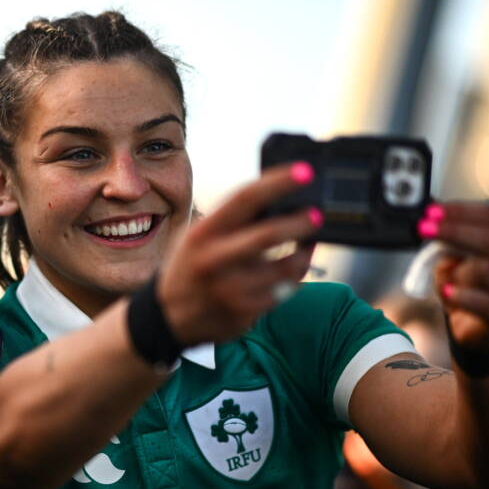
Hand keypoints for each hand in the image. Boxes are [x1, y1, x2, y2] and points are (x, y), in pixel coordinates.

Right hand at [158, 163, 319, 346]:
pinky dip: (293, 278)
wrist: (171, 316)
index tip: (305, 172)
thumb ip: (230, 220)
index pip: (245, 199)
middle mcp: (214, 260)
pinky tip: (292, 271)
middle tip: (317, 215)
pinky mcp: (245, 312)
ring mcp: (230, 289)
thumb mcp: (198, 236)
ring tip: (307, 245)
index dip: (278, 183)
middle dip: (300, 222)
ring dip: (304, 253)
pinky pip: (284, 292)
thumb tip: (279, 198)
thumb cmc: (192, 266)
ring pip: (286, 267)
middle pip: (269, 235)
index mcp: (203, 233)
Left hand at [425, 202, 488, 351]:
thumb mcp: (457, 256)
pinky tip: (449, 293)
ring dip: (457, 272)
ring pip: (485, 269)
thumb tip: (432, 224)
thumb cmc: (469, 283)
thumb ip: (451, 240)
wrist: (476, 326)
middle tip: (423, 229)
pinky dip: (461, 295)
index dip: (461, 212)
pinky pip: (482, 301)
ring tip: (447, 280)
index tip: (431, 211)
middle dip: (454, 231)